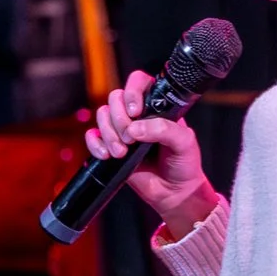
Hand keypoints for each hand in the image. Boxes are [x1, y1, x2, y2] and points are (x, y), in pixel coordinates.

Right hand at [84, 67, 217, 234]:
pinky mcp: (109, 146)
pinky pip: (92, 136)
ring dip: (109, 134)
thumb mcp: (184, 142)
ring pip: (102, 115)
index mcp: (157, 106)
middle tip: (131, 139)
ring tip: (122, 153)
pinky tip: (107, 155)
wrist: (174, 192)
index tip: (136, 111)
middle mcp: (137, 114)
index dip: (132, 92)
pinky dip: (95, 144)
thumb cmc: (183, 164)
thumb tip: (135, 129)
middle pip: (115, 98)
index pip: (139, 82)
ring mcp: (121, 130)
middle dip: (119, 119)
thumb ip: (164, 130)